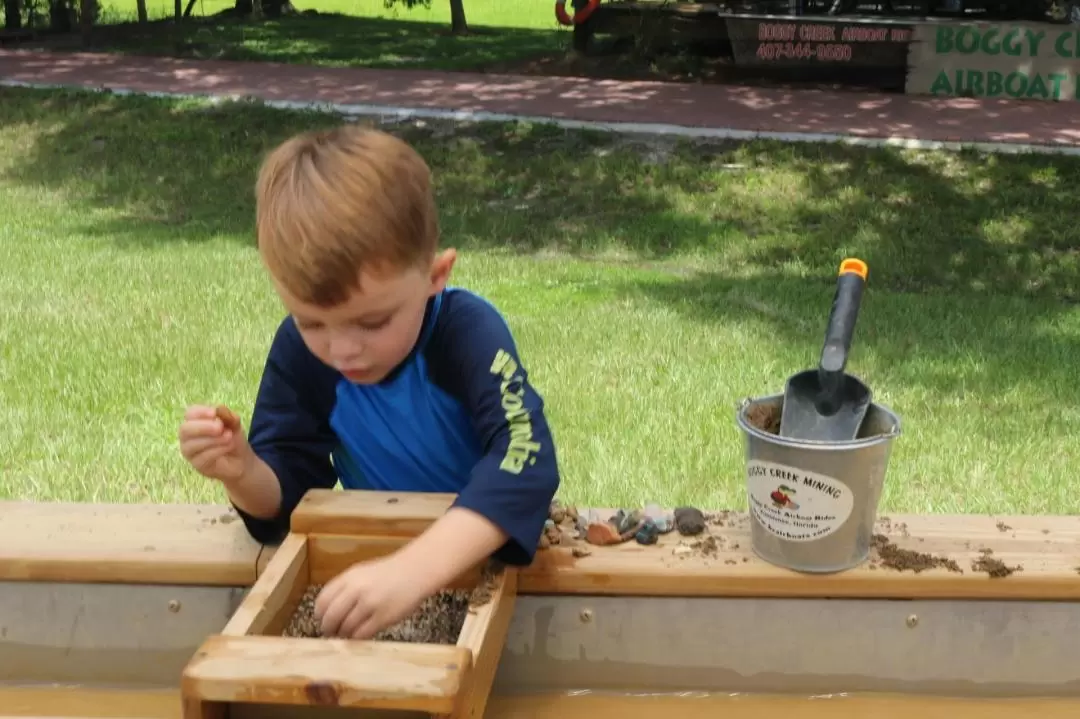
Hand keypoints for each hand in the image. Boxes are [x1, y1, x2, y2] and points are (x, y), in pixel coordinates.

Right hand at [178, 404, 253, 484]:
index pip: (190, 414)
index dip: (200, 412)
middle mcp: (188, 436)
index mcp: (194, 421)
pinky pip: (202, 457)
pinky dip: (217, 450)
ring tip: (229, 437)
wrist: (241, 459)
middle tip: (220, 427)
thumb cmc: (232, 437)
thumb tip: (217, 409)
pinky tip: (229, 446)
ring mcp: (190, 452)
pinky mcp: (197, 465)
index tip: (214, 413)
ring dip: (213, 440)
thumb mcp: (234, 423)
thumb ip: (227, 415)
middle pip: (185, 430)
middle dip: (203, 427)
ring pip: (192, 445)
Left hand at [314, 555, 430, 639]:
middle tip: (331, 633)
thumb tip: (327, 611)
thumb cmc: (388, 573)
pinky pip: (361, 634)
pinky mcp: (383, 617)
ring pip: (345, 628)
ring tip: (347, 634)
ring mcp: (370, 604)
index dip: (320, 614)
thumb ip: (345, 588)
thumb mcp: (362, 573)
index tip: (322, 620)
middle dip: (328, 628)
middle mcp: (356, 590)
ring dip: (344, 634)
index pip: (322, 601)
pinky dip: (357, 638)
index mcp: (349, 577)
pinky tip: (360, 634)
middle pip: (330, 617)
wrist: (415, 571)